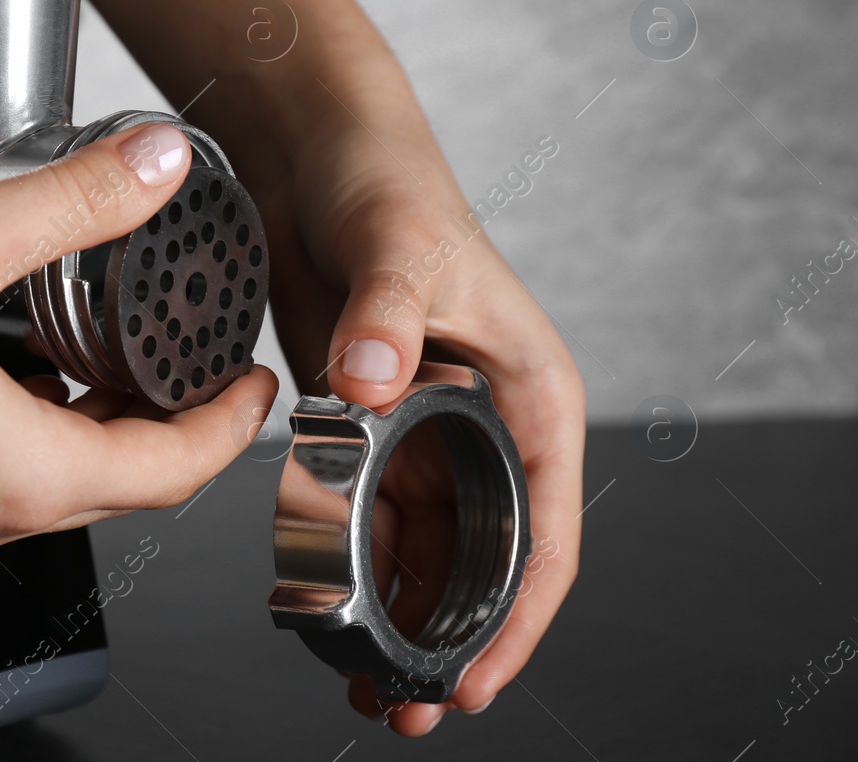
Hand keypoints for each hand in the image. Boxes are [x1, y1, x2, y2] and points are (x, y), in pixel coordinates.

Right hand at [0, 123, 277, 555]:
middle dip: (162, 423)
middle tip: (185, 361)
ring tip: (94, 347)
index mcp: (16, 475)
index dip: (228, 425)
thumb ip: (68, 203)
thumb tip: (154, 168)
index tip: (252, 386)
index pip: (172, 470)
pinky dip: (9, 425)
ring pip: (34, 479)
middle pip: (109, 483)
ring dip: (81, 421)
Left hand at [86, 0, 585, 734]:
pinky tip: (329, 609)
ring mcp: (423, 426)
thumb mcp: (399, 242)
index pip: (543, 531)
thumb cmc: (386, 182)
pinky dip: (356, 567)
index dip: (515, 617)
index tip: (477, 680)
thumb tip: (373, 378)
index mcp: (530, 393)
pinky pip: (370, 514)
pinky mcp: (365, 421)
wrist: (314, 152)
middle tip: (407, 705)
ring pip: (424, 551)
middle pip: (481, 560)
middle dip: (449, 639)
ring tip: (365, 687)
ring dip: (398, 618)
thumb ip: (389, 311)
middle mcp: (482, 421)